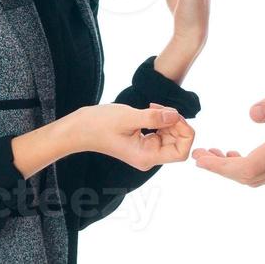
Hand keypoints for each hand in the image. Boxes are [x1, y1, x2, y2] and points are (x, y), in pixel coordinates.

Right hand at [67, 102, 194, 171]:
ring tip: (152, 106)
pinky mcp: (142, 143)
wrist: (79, 129)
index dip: (185, 133)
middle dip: (176, 122)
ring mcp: (146, 151)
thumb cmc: (100, 124)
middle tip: (160, 107)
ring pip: (171, 135)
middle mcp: (148, 157)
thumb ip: (154, 117)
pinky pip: (161, 132)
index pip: (181, 152)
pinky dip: (160, 119)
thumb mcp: (128, 117)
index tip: (174, 115)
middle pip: (178, 142)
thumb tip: (176, 115)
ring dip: (168, 119)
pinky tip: (150, 109)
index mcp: (147, 157)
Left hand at [191, 74, 264, 186]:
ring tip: (217, 154)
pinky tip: (241, 152)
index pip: (248, 168)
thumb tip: (250, 114)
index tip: (200, 158)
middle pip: (250, 178)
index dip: (220, 167)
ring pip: (260, 177)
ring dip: (236, 170)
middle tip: (201, 156)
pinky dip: (251, 167)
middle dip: (222, 170)